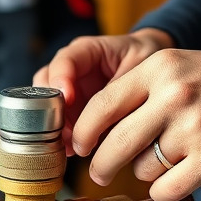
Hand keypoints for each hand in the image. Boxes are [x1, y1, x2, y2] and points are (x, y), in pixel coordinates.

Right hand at [33, 28, 173, 151]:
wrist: (155, 71)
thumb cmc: (146, 59)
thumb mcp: (140, 66)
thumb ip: (120, 87)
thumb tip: (106, 115)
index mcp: (87, 51)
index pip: (66, 59)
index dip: (61, 77)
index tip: (67, 96)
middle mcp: (72, 69)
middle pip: (46, 83)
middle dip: (51, 106)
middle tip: (64, 126)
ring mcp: (70, 91)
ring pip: (47, 105)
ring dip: (55, 125)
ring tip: (68, 142)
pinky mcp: (74, 111)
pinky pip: (60, 123)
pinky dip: (62, 136)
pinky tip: (70, 149)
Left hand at [71, 46, 200, 200]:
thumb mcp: (181, 66)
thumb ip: (140, 89)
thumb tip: (96, 126)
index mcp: (161, 67)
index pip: (103, 104)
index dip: (85, 131)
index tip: (80, 145)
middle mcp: (174, 95)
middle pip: (115, 142)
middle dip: (101, 164)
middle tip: (101, 171)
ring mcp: (194, 128)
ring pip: (142, 168)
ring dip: (148, 172)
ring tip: (171, 157)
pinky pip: (166, 188)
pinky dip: (165, 190)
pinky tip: (176, 178)